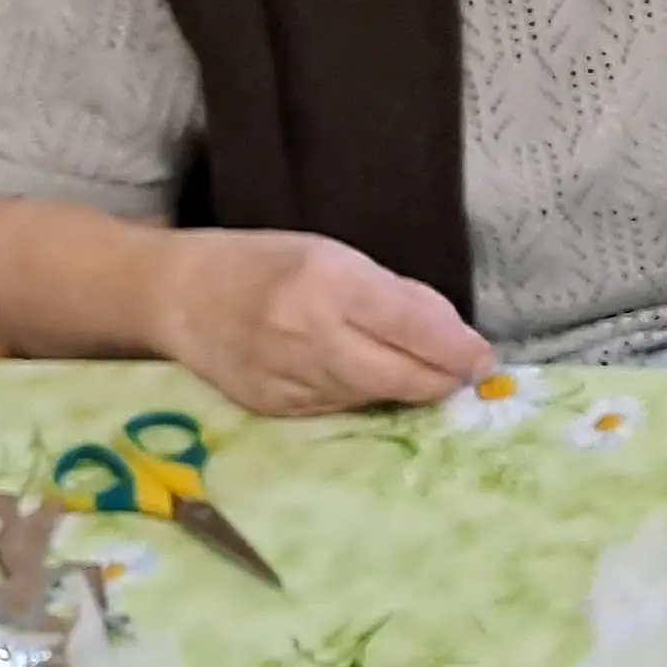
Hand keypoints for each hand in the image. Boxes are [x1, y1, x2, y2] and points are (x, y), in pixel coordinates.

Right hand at [156, 230, 497, 416]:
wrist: (182, 296)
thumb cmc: (269, 263)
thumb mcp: (337, 257)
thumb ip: (395, 295)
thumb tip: (455, 337)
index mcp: (327, 280)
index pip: (411, 326)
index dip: (455, 350)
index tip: (485, 361)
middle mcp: (306, 332)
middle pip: (396, 375)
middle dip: (440, 380)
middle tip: (466, 376)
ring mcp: (285, 377)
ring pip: (371, 396)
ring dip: (406, 390)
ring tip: (424, 375)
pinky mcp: (271, 408)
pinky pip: (338, 409)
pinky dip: (363, 397)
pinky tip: (368, 381)